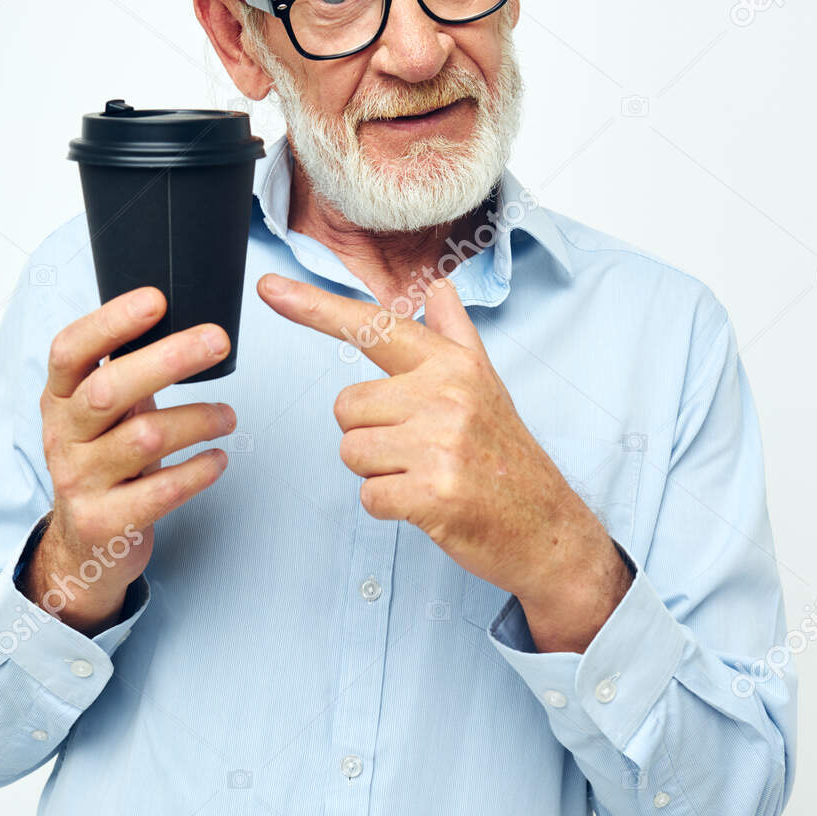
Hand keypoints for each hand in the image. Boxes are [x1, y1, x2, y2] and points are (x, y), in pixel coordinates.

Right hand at [20, 288, 235, 633]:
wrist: (83, 546)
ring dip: (197, 420)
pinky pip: (161, 492)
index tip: (157, 300)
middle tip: (218, 342)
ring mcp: (79, 482)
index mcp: (59, 398)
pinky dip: (198, 471)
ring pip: (143, 439)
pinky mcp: (105, 523)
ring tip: (228, 416)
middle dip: (169, 360)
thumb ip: (124, 371)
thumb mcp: (102, 414)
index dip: (110, 321)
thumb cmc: (105, 461)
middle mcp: (62, 436)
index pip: (71, 350)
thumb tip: (181, 318)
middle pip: (109, 390)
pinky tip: (218, 459)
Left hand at [257, 272, 631, 652]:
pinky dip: (389, 506)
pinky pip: (368, 495)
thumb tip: (439, 287)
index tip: (269, 290)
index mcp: (452, 364)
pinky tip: (427, 504)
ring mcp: (440, 444)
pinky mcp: (433, 493)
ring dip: (379, 472)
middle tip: (421, 451)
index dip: (314, 307)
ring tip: (426, 474)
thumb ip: (454, 334)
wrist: (547, 527)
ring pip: (352, 452)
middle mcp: (446, 395)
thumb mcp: (486, 385)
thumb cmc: (507, 457)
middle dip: (370, 435)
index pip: (372, 326)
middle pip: (346, 407)